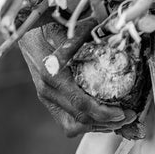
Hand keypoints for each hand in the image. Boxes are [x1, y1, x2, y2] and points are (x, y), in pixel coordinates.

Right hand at [19, 23, 135, 136]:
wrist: (27, 31)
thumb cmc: (49, 27)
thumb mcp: (69, 30)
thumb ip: (88, 36)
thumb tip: (117, 36)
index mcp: (53, 75)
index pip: (80, 104)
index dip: (103, 112)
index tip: (122, 112)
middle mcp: (47, 91)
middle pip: (78, 120)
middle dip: (105, 123)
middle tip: (128, 117)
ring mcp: (46, 97)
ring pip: (71, 125)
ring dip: (96, 126)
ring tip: (118, 121)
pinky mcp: (48, 99)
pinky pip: (66, 119)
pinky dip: (86, 122)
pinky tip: (102, 117)